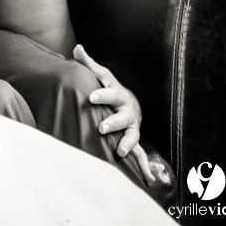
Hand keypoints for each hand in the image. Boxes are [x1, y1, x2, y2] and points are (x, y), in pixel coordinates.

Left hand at [73, 45, 155, 183]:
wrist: (129, 104)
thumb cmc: (110, 89)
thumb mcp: (101, 75)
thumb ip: (88, 64)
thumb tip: (77, 48)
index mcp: (119, 95)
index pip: (111, 93)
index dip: (102, 94)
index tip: (91, 96)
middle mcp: (128, 112)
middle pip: (122, 117)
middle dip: (113, 122)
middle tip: (101, 127)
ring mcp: (132, 127)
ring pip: (132, 136)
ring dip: (127, 144)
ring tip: (119, 152)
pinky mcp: (132, 140)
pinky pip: (140, 154)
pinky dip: (145, 166)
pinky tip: (149, 178)